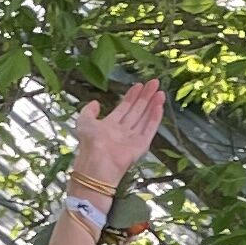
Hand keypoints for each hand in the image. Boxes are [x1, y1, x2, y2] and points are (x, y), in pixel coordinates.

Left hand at [68, 76, 164, 200]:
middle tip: (154, 82)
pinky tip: (160, 105)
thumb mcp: (84, 122)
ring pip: (145, 117)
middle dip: (145, 96)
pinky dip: (155, 117)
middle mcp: (123, 132)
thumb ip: (89, 111)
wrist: (98, 162)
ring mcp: (133, 138)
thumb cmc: (90, 143)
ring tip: (160, 91)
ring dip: (153, 104)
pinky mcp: (142, 145)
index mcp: (110, 126)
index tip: (139, 85)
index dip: (131, 96)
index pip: (124, 107)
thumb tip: (95, 102)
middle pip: (137, 110)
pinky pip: (150, 129)